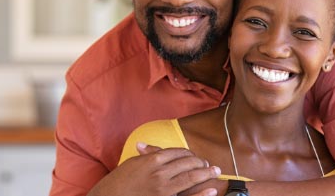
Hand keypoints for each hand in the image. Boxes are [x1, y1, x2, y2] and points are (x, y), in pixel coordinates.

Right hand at [87, 142, 220, 195]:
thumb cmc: (118, 183)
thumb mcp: (131, 164)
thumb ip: (144, 155)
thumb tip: (144, 145)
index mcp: (152, 160)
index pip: (177, 152)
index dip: (189, 154)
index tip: (195, 157)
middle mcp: (160, 172)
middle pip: (187, 163)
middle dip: (201, 163)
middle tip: (210, 165)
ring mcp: (163, 189)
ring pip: (190, 178)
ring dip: (205, 174)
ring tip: (215, 172)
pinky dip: (201, 194)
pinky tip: (211, 190)